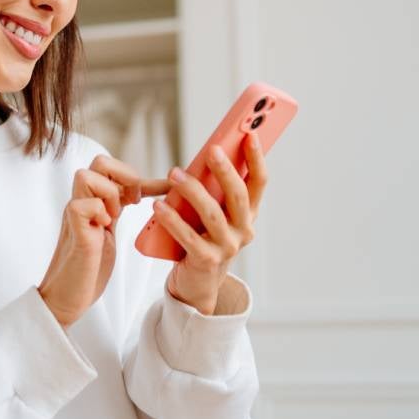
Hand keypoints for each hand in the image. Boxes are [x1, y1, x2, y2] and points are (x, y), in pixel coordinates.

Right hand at [39, 154, 172, 328]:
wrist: (66, 299)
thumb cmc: (88, 269)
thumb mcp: (109, 234)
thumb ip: (117, 213)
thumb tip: (143, 201)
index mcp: (95, 203)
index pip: (116, 172)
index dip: (146, 178)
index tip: (169, 187)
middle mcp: (83, 203)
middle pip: (99, 162)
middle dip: (123, 174)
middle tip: (135, 200)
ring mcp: (76, 216)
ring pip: (85, 175)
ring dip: (108, 192)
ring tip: (116, 216)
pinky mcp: (73, 232)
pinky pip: (79, 206)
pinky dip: (97, 211)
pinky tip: (104, 227)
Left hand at [155, 131, 267, 314]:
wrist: (197, 283)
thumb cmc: (202, 238)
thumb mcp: (212, 213)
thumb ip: (213, 190)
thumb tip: (206, 156)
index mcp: (248, 215)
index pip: (259, 183)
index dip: (257, 159)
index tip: (250, 134)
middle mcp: (243, 230)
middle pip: (238, 196)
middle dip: (226, 171)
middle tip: (212, 150)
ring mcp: (227, 248)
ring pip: (212, 214)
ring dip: (192, 191)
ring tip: (174, 174)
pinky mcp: (206, 261)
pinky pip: (189, 237)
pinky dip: (172, 220)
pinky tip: (158, 207)